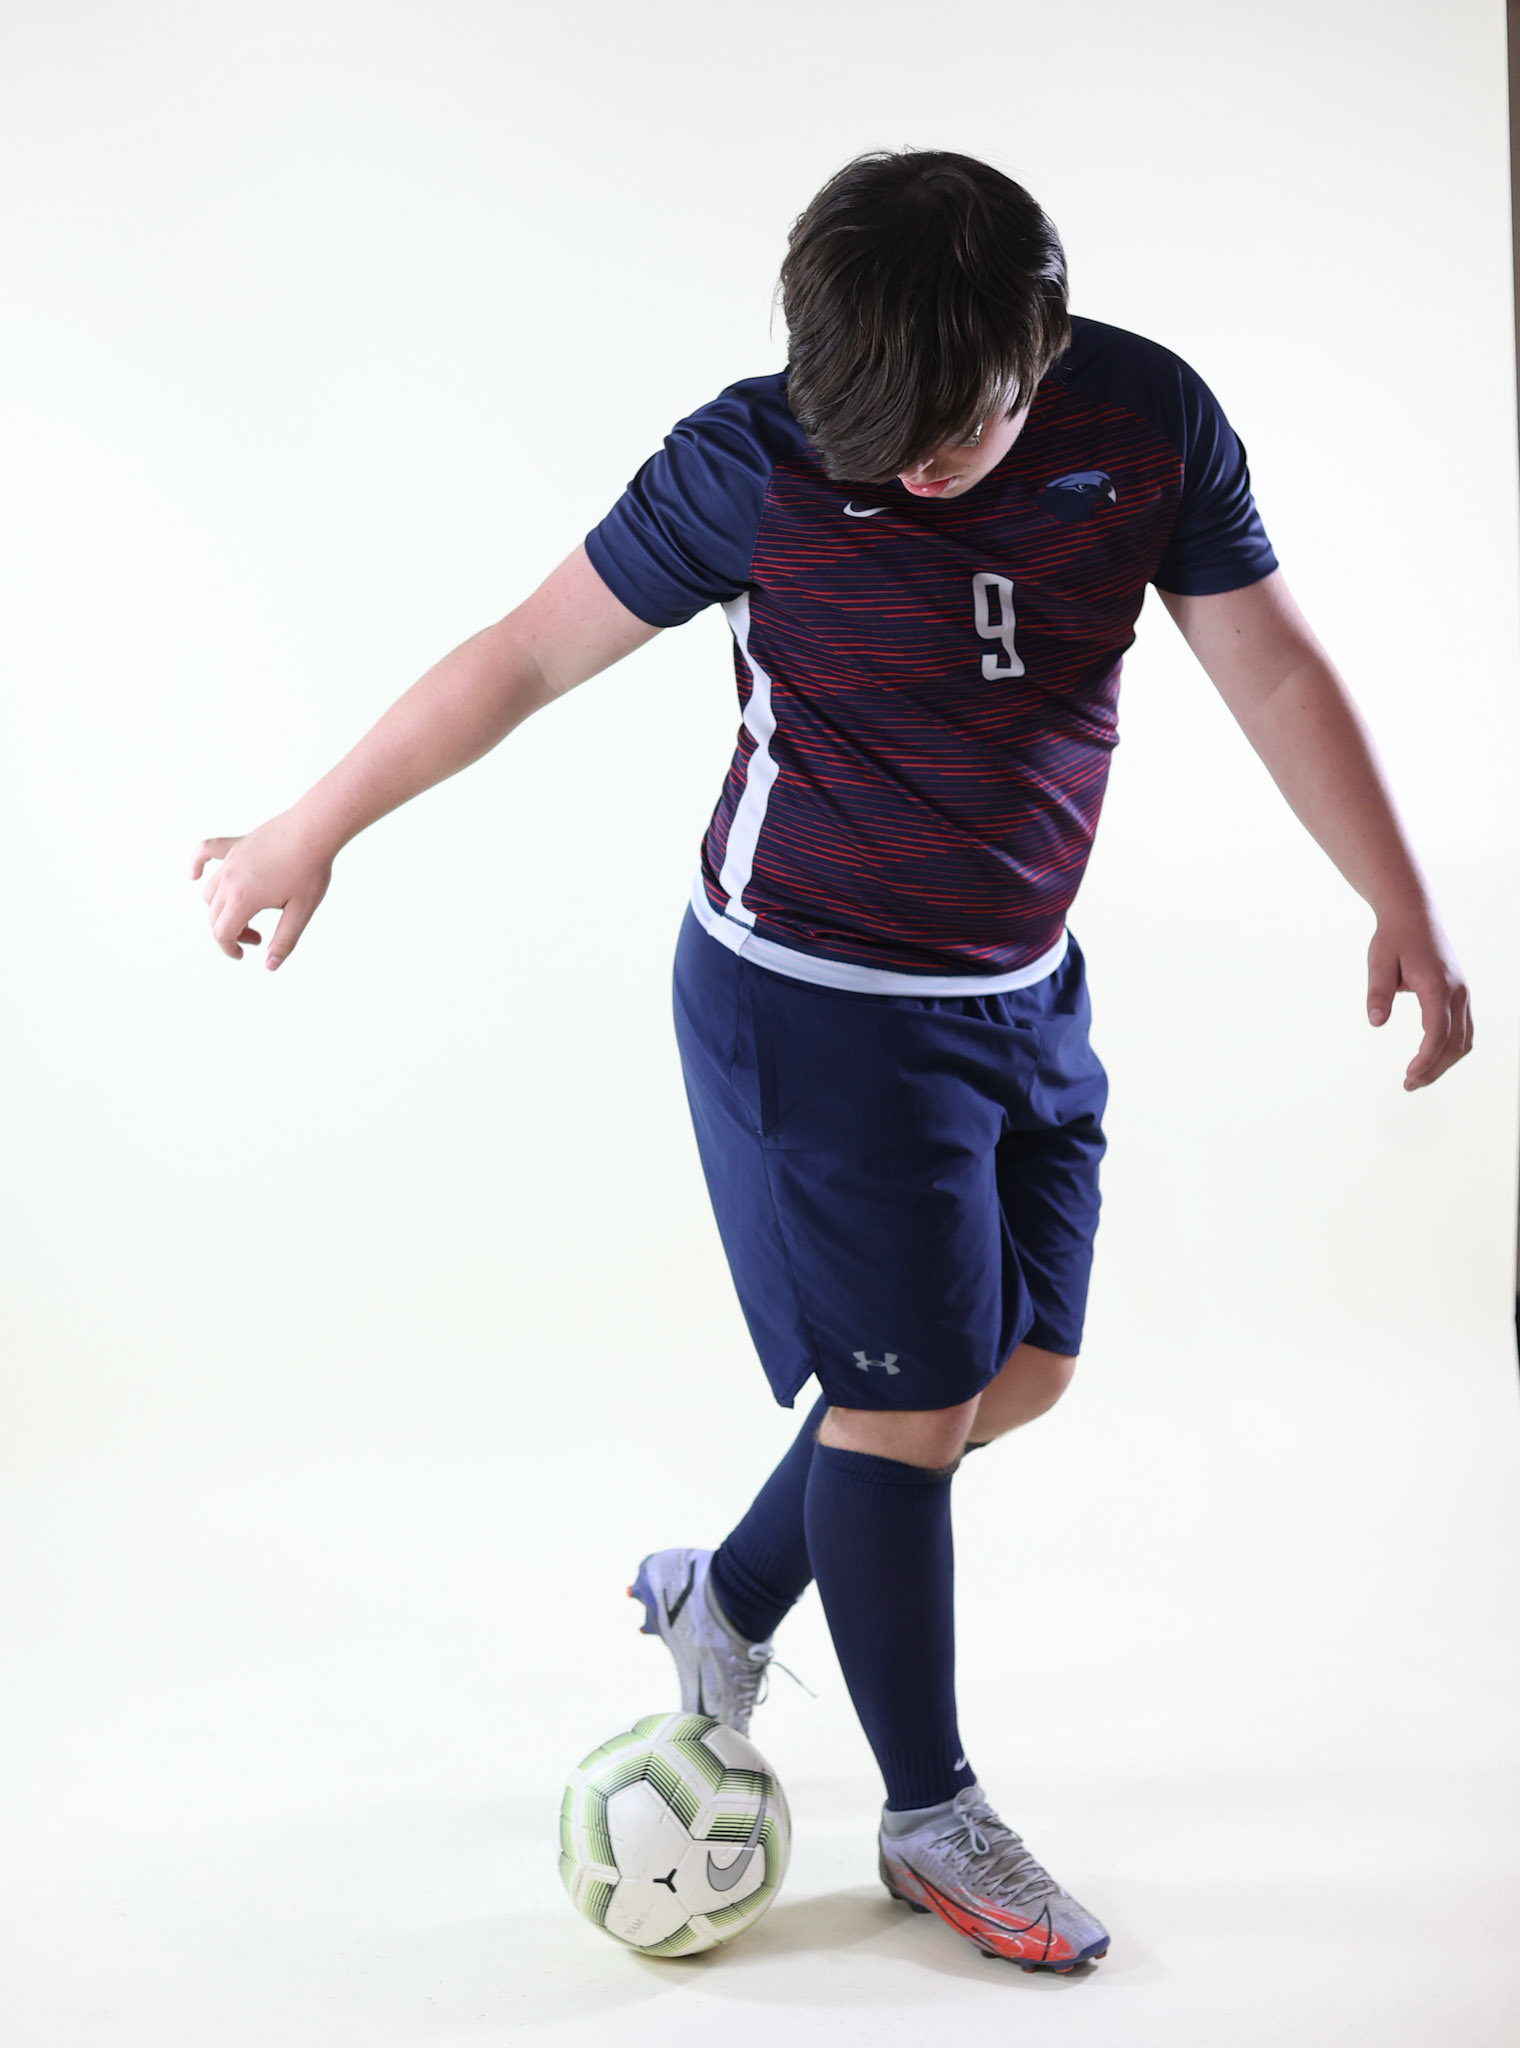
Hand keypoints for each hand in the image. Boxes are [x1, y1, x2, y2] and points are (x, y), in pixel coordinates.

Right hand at [190, 809, 334, 969]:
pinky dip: (197, 865)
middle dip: (232, 932)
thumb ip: (284, 941)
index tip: (244, 954)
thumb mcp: (301, 912)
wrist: (314, 830)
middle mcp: (229, 879)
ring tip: (249, 914)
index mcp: (243, 899)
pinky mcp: (235, 845)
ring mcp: (230, 860)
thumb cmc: (310, 871)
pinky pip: (205, 852)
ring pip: (211, 893)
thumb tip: (270, 966)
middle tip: (259, 936)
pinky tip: (195, 875)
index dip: (230, 948)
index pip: (222, 933)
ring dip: (222, 909)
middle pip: (215, 916)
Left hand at [1366, 905, 1471, 1089]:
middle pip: (1455, 1042)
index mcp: (1437, 985)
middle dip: (1433, 1068)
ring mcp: (1462, 992)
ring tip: (1417, 1077)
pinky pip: (1464, 1029)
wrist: (1413, 913)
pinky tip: (1431, 1058)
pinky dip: (1451, 1048)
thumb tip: (1376, 1022)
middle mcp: (1457, 991)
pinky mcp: (1460, 993)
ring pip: (1464, 1039)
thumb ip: (1378, 992)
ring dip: (1444, 1062)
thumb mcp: (1378, 961)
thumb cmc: (1393, 938)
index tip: (1408, 1076)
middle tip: (1408, 1085)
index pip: (1438, 1032)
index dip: (1426, 1059)